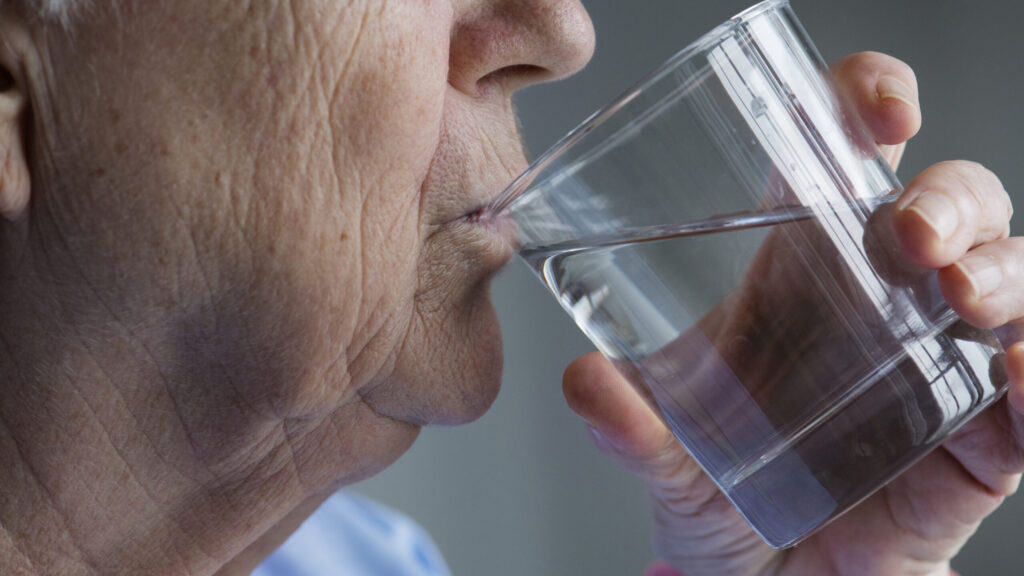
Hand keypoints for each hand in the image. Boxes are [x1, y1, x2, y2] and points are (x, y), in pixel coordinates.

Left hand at [562, 52, 1023, 575]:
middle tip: (911, 236)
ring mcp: (937, 362)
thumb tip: (583, 380)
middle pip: (950, 203)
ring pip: (1008, 275)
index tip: (882, 108)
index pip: (848, 156)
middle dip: (949, 200)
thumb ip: (627, 426)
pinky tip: (1019, 373)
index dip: (872, 106)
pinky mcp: (975, 437)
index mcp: (801, 271)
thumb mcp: (665, 455)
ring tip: (961, 300)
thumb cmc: (719, 492)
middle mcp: (879, 299)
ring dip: (1003, 270)